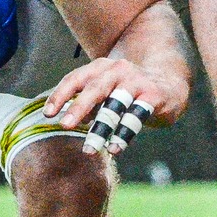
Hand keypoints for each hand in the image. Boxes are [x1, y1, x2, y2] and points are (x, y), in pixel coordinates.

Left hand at [43, 56, 187, 150]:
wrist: (169, 82)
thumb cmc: (128, 90)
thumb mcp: (106, 91)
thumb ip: (87, 103)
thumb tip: (66, 119)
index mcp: (101, 67)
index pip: (76, 79)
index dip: (61, 95)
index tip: (48, 114)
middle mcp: (118, 70)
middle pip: (95, 88)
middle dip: (79, 107)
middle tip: (65, 125)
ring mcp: (137, 82)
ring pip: (116, 104)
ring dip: (101, 127)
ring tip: (89, 149)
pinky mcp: (154, 96)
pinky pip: (136, 116)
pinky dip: (124, 134)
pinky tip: (114, 149)